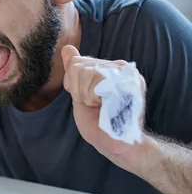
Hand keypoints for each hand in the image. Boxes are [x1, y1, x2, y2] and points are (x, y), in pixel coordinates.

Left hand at [61, 45, 145, 162]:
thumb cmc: (99, 124)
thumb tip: (67, 48)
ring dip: (85, 95)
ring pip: (84, 72)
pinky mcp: (126, 82)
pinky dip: (91, 97)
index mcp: (111, 68)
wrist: (115, 145)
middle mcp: (120, 67)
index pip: (77, 63)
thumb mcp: (80, 94)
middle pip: (78, 66)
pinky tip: (103, 106)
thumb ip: (74, 71)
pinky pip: (93, 80)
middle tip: (94, 105)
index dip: (73, 84)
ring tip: (100, 106)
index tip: (86, 99)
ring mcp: (125, 73)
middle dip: (78, 90)